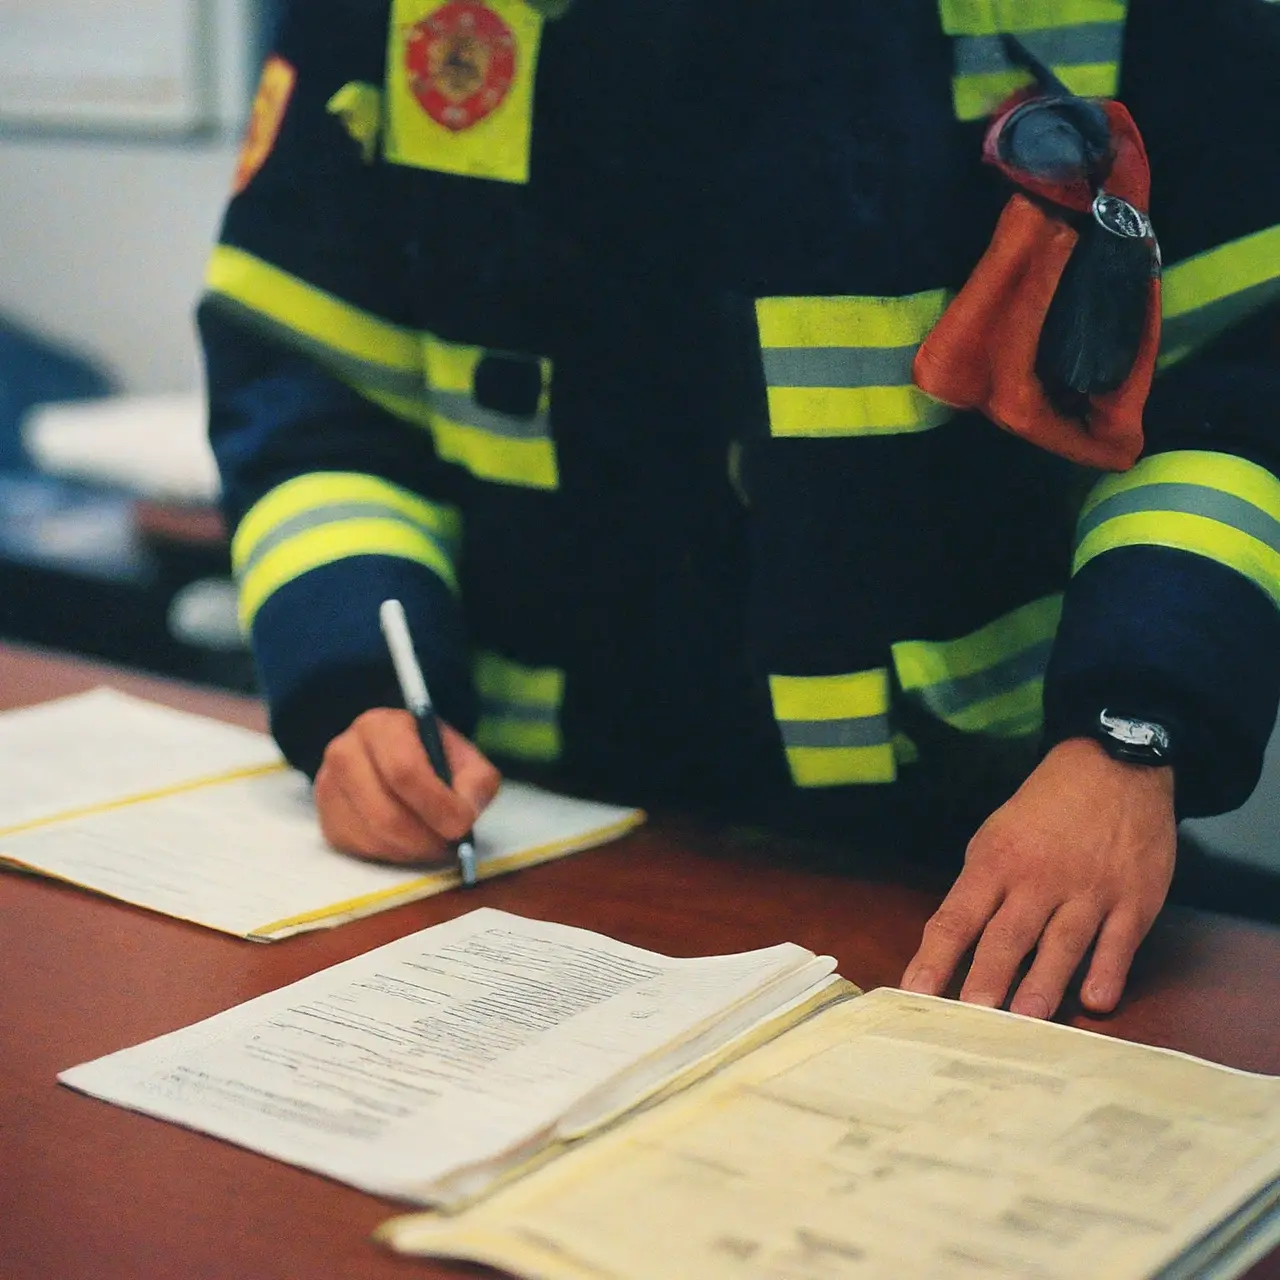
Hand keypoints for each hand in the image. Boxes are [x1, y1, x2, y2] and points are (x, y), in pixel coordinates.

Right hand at [313, 708, 500, 863]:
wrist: (396, 760)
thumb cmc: (435, 759)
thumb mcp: (466, 760)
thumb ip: (475, 783)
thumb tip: (463, 818)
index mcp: (381, 726)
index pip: (404, 770)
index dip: (436, 805)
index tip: (461, 825)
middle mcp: (345, 751)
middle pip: (385, 812)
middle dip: (425, 838)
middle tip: (449, 846)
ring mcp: (329, 787)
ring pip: (373, 836)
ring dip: (412, 850)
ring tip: (433, 843)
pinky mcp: (328, 819)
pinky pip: (361, 850)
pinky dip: (393, 855)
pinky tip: (410, 842)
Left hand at [901, 737, 1175, 1018]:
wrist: (1113, 767)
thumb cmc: (1043, 810)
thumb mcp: (996, 836)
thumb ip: (980, 889)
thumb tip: (955, 946)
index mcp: (996, 862)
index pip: (957, 916)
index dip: (935, 957)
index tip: (914, 992)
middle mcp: (1039, 879)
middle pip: (1008, 935)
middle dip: (988, 977)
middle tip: (970, 1017)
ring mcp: (1089, 890)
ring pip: (1062, 943)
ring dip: (1043, 984)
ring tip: (1026, 1022)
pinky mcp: (1134, 899)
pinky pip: (1119, 942)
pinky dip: (1108, 970)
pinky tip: (1096, 1001)